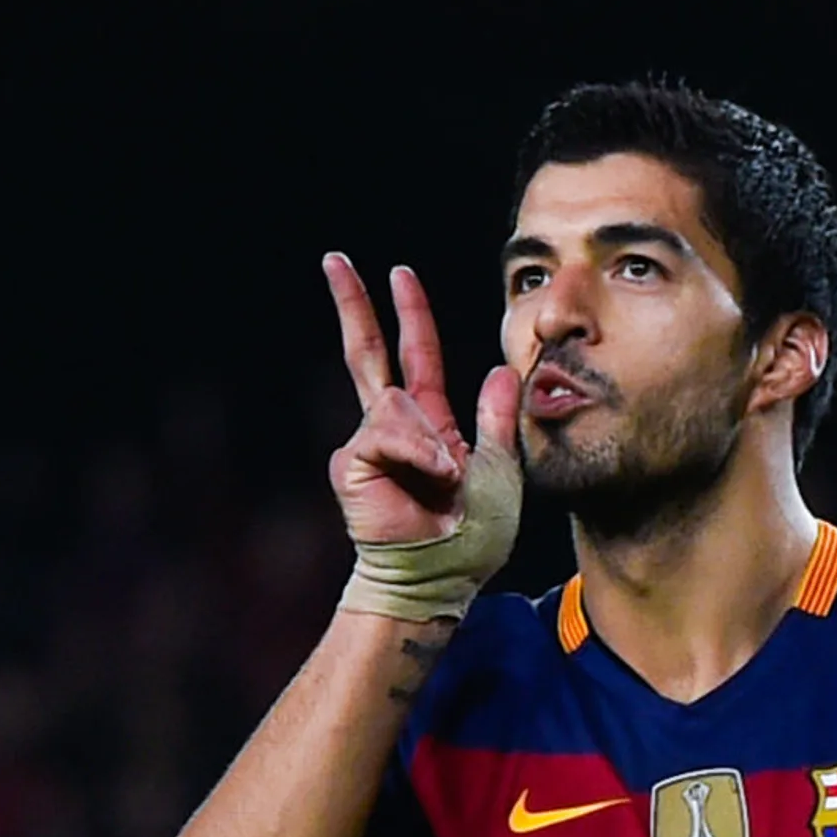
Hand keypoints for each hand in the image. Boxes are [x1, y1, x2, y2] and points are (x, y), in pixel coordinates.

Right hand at [324, 254, 522, 620]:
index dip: (407, 314)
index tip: (397, 274)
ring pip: (396, 403)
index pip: (413, 355)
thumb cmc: (471, 537)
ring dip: (432, 441)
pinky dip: (419, 454)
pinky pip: (388, 434)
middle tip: (335, 260)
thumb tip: (501, 369)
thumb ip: (496, 419)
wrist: (442, 576)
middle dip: (352, 304)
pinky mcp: (353, 464)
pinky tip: (434, 480)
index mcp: (427, 423)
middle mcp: (392, 426)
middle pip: (366, 352)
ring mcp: (368, 443)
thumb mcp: (500, 469)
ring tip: (448, 481)